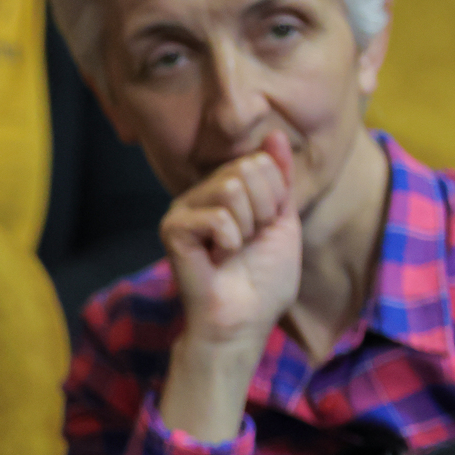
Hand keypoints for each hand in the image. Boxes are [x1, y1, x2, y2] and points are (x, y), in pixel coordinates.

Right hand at [161, 130, 301, 349]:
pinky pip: (216, 216)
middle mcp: (200, 194)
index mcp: (225, 190)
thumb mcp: (283, 220)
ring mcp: (182, 210)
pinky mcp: (172, 229)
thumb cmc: (263, 280)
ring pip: (232, 188)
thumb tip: (272, 134)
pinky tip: (216, 260)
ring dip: (246, 228)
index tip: (263, 229)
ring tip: (232, 250)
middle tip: (247, 242)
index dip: (275, 199)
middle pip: (247, 169)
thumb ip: (279, 178)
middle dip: (262, 211)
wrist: (244, 320)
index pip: (261, 161)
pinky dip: (229, 243)